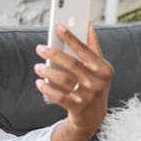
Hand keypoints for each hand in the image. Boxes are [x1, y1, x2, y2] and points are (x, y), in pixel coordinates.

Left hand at [34, 22, 113, 140]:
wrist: (93, 116)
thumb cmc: (93, 84)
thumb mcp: (98, 67)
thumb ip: (93, 47)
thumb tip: (88, 24)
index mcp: (103, 68)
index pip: (84, 49)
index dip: (71, 37)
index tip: (58, 26)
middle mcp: (98, 82)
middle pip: (71, 64)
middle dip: (53, 54)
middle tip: (39, 48)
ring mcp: (88, 96)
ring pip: (63, 80)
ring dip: (47, 72)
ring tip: (37, 67)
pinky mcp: (77, 107)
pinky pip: (58, 96)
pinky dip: (47, 89)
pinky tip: (39, 82)